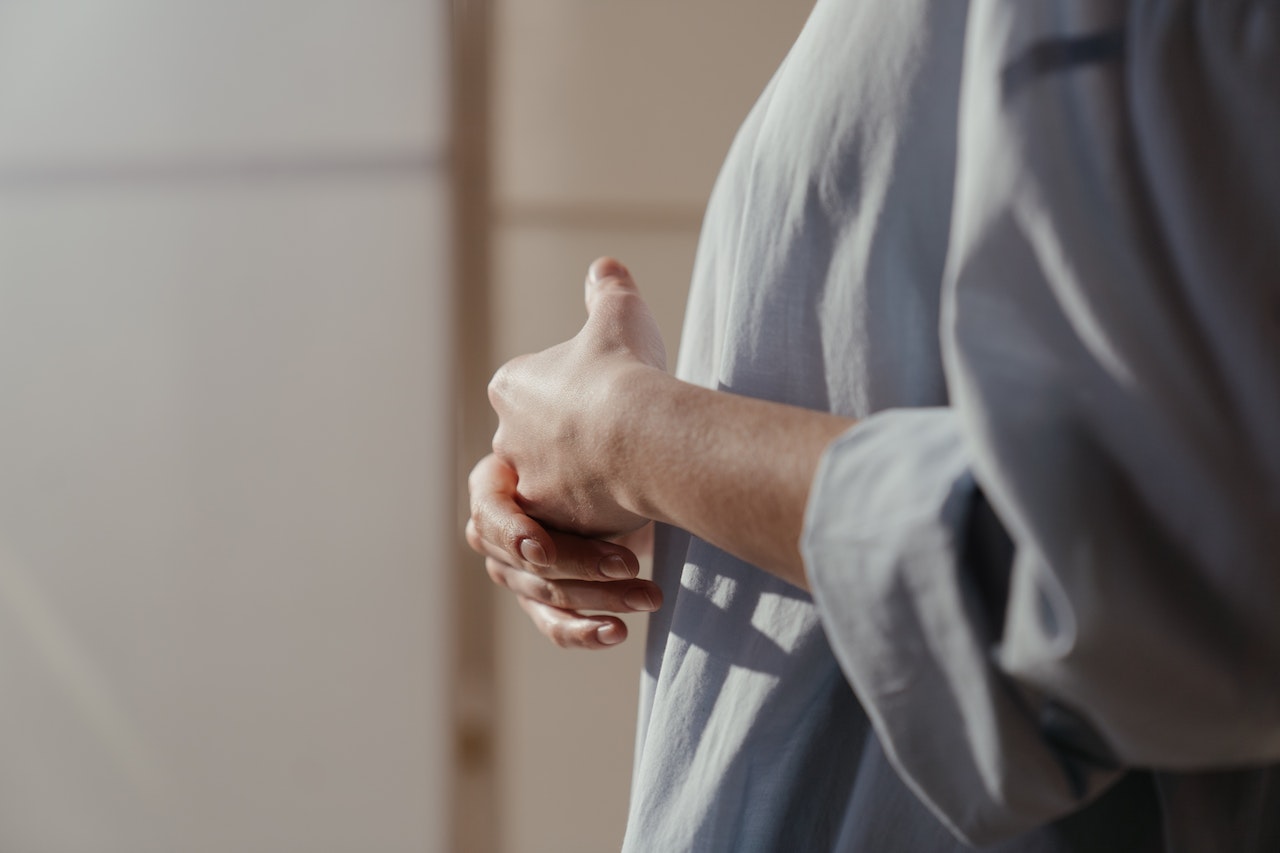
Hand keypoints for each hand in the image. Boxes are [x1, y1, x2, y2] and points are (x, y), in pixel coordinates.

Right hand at [466, 453, 662, 648]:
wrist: (614, 475)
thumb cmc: (593, 449)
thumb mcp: (583, 446)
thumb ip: (573, 459)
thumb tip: (586, 464)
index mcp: (491, 486)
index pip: (490, 516)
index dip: (514, 537)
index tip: (544, 552)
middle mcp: (493, 533)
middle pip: (531, 563)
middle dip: (584, 567)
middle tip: (629, 565)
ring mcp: (513, 571)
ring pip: (551, 596)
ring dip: (603, 599)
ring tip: (648, 596)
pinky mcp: (539, 600)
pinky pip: (556, 625)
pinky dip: (587, 631)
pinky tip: (617, 631)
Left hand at [487, 257, 666, 537]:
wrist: (641, 434)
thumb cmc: (627, 370)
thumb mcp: (621, 315)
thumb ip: (609, 290)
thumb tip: (605, 267)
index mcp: (511, 385)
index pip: (533, 392)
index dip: (574, 395)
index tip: (606, 397)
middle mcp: (505, 436)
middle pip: (538, 442)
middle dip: (573, 444)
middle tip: (619, 442)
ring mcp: (525, 482)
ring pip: (553, 486)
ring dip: (582, 484)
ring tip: (624, 478)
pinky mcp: (547, 523)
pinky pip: (567, 524)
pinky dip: (593, 518)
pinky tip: (625, 506)